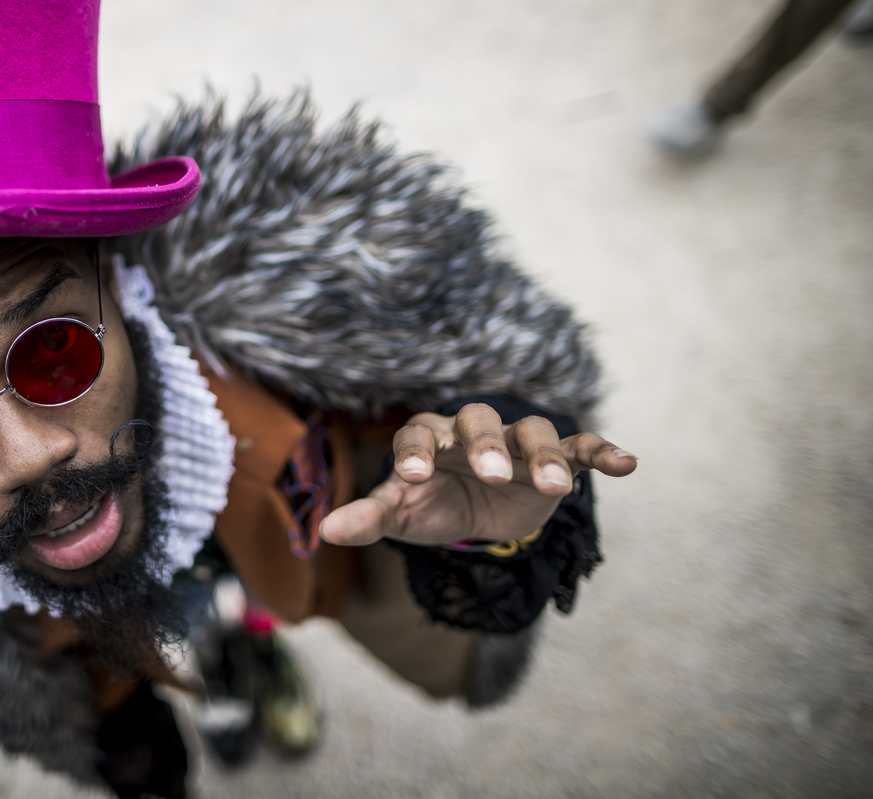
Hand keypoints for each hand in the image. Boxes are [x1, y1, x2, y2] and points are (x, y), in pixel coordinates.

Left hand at [320, 403, 637, 547]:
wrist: (477, 515)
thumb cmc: (431, 503)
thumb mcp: (401, 515)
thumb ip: (371, 518)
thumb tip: (326, 532)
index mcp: (429, 439)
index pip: (418, 434)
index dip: (416, 452)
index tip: (412, 477)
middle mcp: (472, 431)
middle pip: (479, 421)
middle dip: (485, 444)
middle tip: (489, 472)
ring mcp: (517, 443)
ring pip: (533, 432)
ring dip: (543, 453)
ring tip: (553, 486)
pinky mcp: (557, 460)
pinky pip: (580, 447)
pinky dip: (602, 452)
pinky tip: (626, 464)